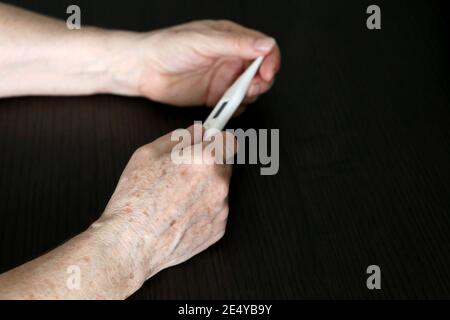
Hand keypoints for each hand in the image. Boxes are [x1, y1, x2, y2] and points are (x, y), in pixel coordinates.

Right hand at [96, 126, 236, 279]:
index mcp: (205, 160)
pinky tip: (180, 213)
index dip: (217, 139)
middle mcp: (219, 184)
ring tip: (177, 197)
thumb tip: (195, 132)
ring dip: (206, 187)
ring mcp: (221, 208)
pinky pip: (215, 210)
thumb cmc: (136, 200)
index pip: (228, 140)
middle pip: (225, 164)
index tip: (210, 142)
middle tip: (184, 171)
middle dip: (209, 164)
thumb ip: (177, 137)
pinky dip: (203, 209)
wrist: (131, 243)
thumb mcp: (147, 154)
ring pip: (219, 188)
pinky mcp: (218, 229)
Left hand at [126, 20, 280, 107]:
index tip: (267, 73)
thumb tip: (265, 44)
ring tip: (234, 97)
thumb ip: (236, 44)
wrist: (143, 69)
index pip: (263, 48)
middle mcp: (230, 58)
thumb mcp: (203, 41)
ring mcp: (223, 78)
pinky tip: (227, 108)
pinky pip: (234, 105)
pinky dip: (235, 109)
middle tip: (250, 88)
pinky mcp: (214, 96)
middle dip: (261, 82)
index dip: (270, 61)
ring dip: (248, 96)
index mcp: (231, 39)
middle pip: (260, 72)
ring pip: (250, 90)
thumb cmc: (167, 47)